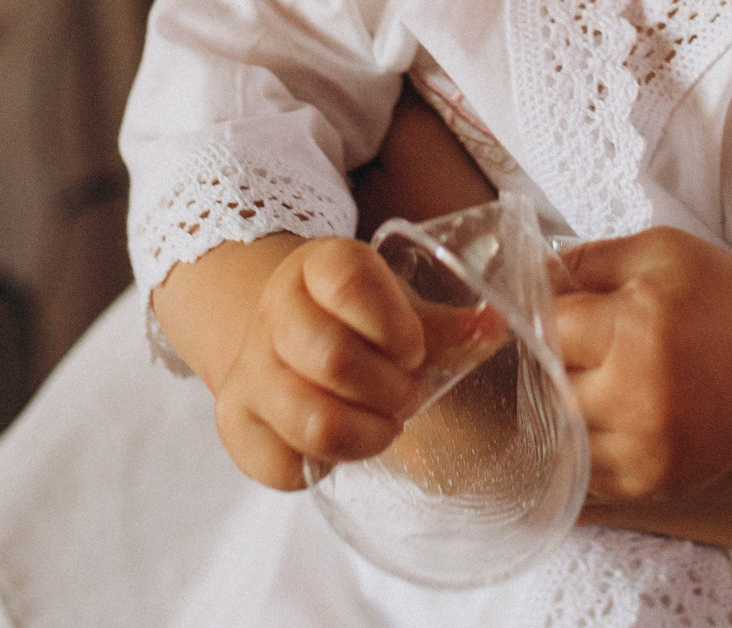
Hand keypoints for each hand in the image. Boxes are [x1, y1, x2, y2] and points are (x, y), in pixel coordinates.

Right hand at [209, 237, 428, 491]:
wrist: (289, 341)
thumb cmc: (361, 324)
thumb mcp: (402, 310)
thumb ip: (450, 325)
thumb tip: (496, 325)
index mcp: (317, 265)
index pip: (350, 282)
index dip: (393, 325)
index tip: (413, 348)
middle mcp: (274, 311)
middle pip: (333, 358)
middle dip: (389, 389)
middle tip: (406, 394)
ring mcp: (248, 368)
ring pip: (312, 421)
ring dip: (366, 434)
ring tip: (383, 424)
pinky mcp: (235, 423)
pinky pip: (284, 465)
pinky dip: (327, 465)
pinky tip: (343, 441)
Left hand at [552, 229, 731, 502]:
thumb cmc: (720, 297)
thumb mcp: (655, 252)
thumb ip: (581, 262)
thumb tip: (518, 282)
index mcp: (637, 329)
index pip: (547, 329)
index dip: (548, 315)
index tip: (561, 310)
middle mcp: (638, 399)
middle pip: (548, 383)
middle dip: (559, 361)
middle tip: (589, 344)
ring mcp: (646, 451)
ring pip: (561, 432)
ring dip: (571, 405)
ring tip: (608, 378)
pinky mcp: (654, 484)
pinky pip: (587, 470)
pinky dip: (592, 441)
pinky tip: (622, 412)